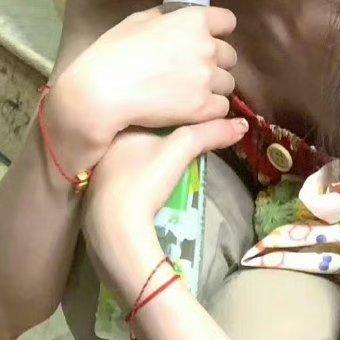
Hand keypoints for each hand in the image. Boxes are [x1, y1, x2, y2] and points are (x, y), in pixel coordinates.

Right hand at [72, 4, 239, 137]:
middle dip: (215, 62)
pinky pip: (221, 107)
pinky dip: (209, 109)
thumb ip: (164, 17)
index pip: (227, 21)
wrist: (103, 92)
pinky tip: (190, 110)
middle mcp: (207, 46)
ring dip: (213, 87)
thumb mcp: (137, 21)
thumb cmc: (113, 53)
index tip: (209, 38)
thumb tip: (175, 16)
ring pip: (227, 83)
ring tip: (189, 93)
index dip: (219, 30)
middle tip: (193, 71)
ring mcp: (207, 78)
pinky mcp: (204, 107)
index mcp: (193, 20)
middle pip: (229, 55)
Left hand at [81, 114, 248, 299]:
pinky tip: (149, 185)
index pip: (147, 111)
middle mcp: (104, 147)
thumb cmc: (145, 180)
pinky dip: (138, 177)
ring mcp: (98, 173)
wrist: (116, 228)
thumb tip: (241, 124)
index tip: (189, 117)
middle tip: (183, 141)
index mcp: (118, 129)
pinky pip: (123, 177)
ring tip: (169, 164)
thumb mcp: (182, 148)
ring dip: (147, 158)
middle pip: (138, 134)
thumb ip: (210, 133)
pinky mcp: (99, 197)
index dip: (169, 112)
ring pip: (129, 157)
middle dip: (158, 136)